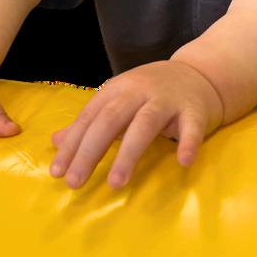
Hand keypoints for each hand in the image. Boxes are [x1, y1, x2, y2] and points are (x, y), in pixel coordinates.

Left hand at [49, 60, 224, 189]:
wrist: (201, 74)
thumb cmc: (153, 93)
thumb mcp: (119, 101)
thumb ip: (90, 122)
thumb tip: (56, 141)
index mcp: (118, 89)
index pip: (90, 117)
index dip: (73, 144)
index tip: (57, 172)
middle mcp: (140, 90)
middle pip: (111, 119)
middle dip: (90, 151)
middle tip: (75, 182)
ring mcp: (168, 99)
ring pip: (145, 124)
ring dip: (129, 153)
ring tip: (115, 183)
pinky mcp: (195, 110)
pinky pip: (191, 127)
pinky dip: (188, 143)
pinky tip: (183, 162)